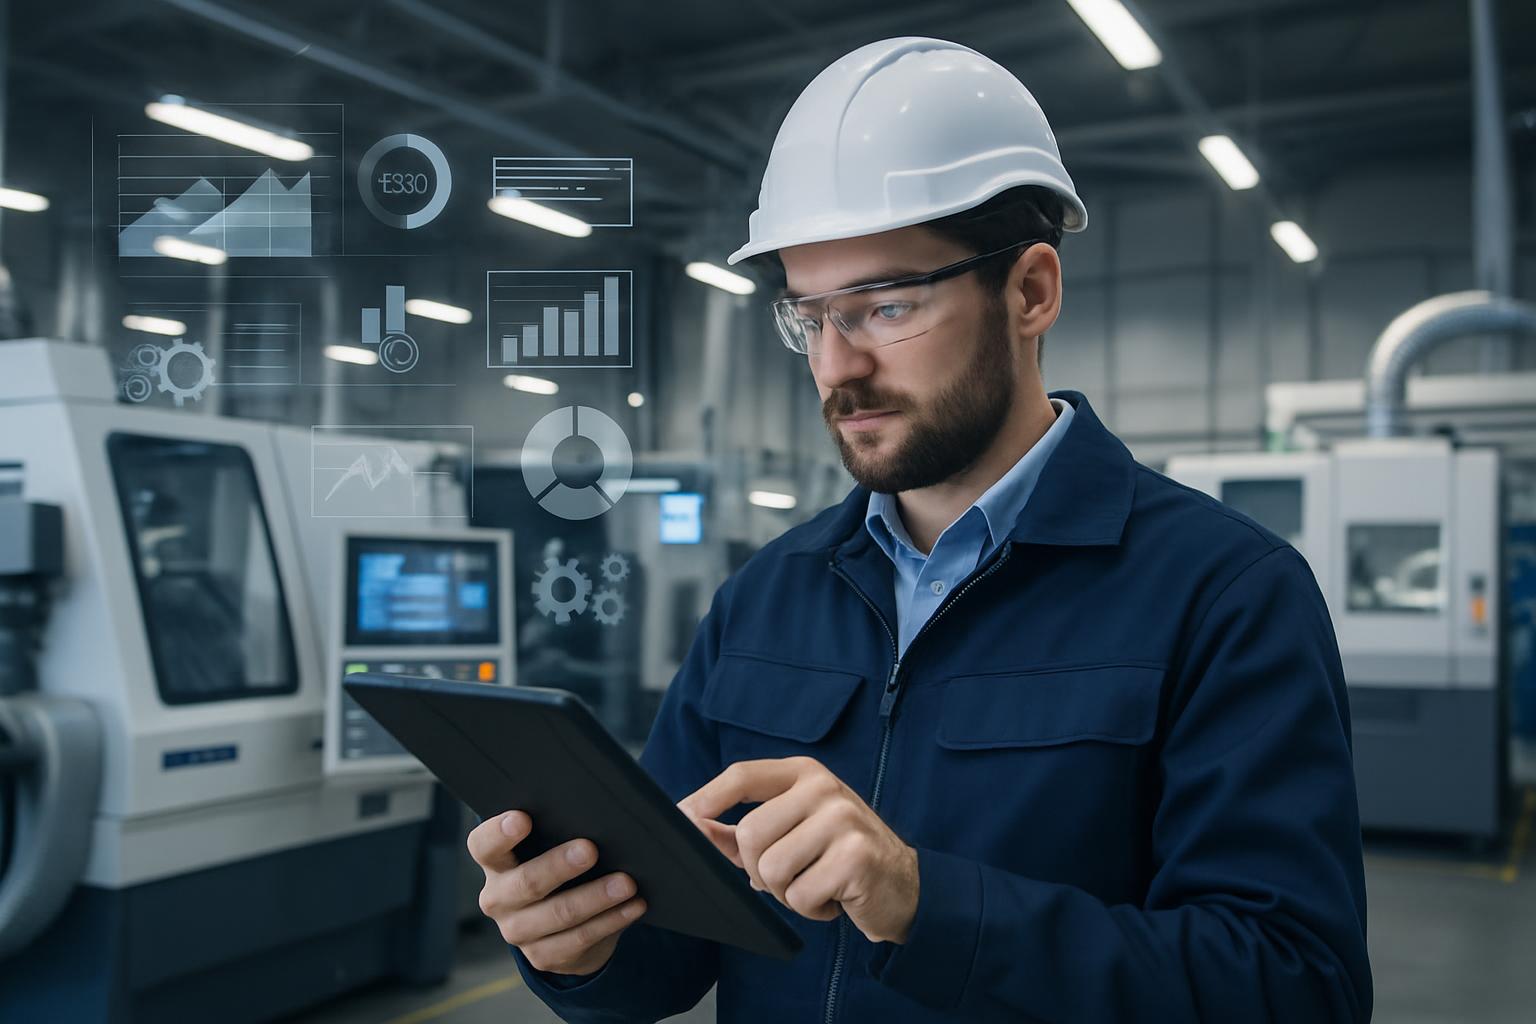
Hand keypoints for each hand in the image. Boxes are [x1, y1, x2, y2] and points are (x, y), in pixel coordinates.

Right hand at [468, 810, 647, 975]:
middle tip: (591, 849)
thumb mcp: (550, 846)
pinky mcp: (543, 956)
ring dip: (596, 897)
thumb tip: (599, 811)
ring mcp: (518, 932)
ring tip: (626, 883)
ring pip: (559, 914)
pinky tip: (634, 906)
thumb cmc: (557, 865)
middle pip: (526, 883)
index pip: (484, 845)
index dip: (499, 833)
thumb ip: (560, 829)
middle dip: (559, 866)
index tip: (523, 818)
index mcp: (494, 863)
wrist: (559, 924)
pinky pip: (580, 938)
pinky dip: (612, 920)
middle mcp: (498, 899)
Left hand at [678, 756, 918, 944]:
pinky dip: (811, 909)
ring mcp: (842, 820)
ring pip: (771, 869)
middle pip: (750, 834)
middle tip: (787, 878)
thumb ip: (744, 831)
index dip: (705, 799)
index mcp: (804, 774)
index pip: (742, 775)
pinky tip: (834, 899)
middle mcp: (824, 788)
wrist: (905, 886)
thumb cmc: (839, 856)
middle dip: (758, 870)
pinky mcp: (856, 858)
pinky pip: (800, 896)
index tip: (682, 820)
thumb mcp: (794, 831)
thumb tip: (694, 827)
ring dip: (786, 893)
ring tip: (814, 886)